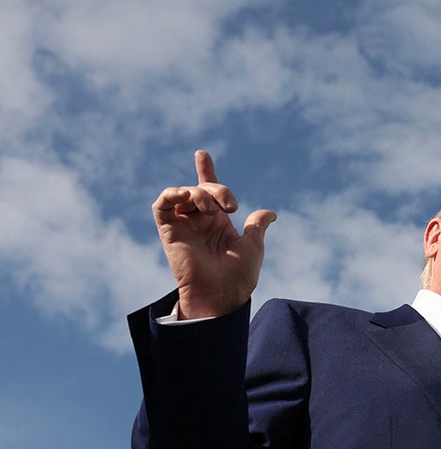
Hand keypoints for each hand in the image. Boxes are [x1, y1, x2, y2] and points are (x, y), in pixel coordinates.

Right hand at [153, 150, 276, 318]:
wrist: (222, 294)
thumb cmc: (239, 276)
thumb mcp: (253, 246)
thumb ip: (257, 226)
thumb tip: (270, 213)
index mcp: (218, 222)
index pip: (209, 191)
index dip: (205, 171)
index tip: (201, 154)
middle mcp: (199, 221)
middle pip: (202, 189)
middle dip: (217, 189)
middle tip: (230, 207)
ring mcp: (183, 225)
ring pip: (183, 194)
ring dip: (198, 193)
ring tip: (212, 209)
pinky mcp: (169, 232)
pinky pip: (161, 206)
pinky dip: (170, 195)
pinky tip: (184, 195)